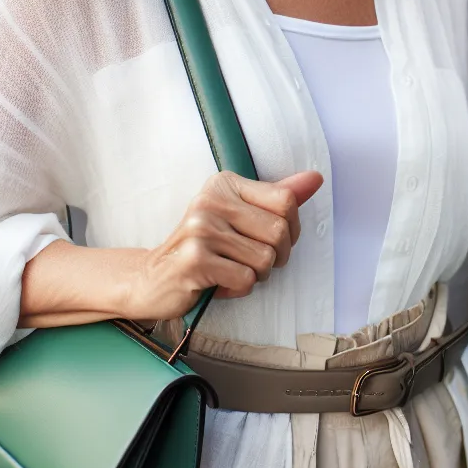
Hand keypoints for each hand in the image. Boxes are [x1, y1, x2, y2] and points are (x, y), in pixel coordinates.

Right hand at [121, 169, 322, 319]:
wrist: (151, 279)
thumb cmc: (205, 248)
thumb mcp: (240, 217)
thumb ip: (278, 197)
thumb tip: (315, 179)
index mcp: (225, 184)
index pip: (286, 200)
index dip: (291, 229)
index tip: (270, 239)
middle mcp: (210, 200)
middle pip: (279, 232)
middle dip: (275, 257)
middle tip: (248, 261)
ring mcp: (200, 229)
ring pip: (265, 259)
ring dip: (255, 275)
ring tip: (230, 270)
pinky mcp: (194, 260)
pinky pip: (246, 279)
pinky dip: (238, 288)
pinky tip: (218, 282)